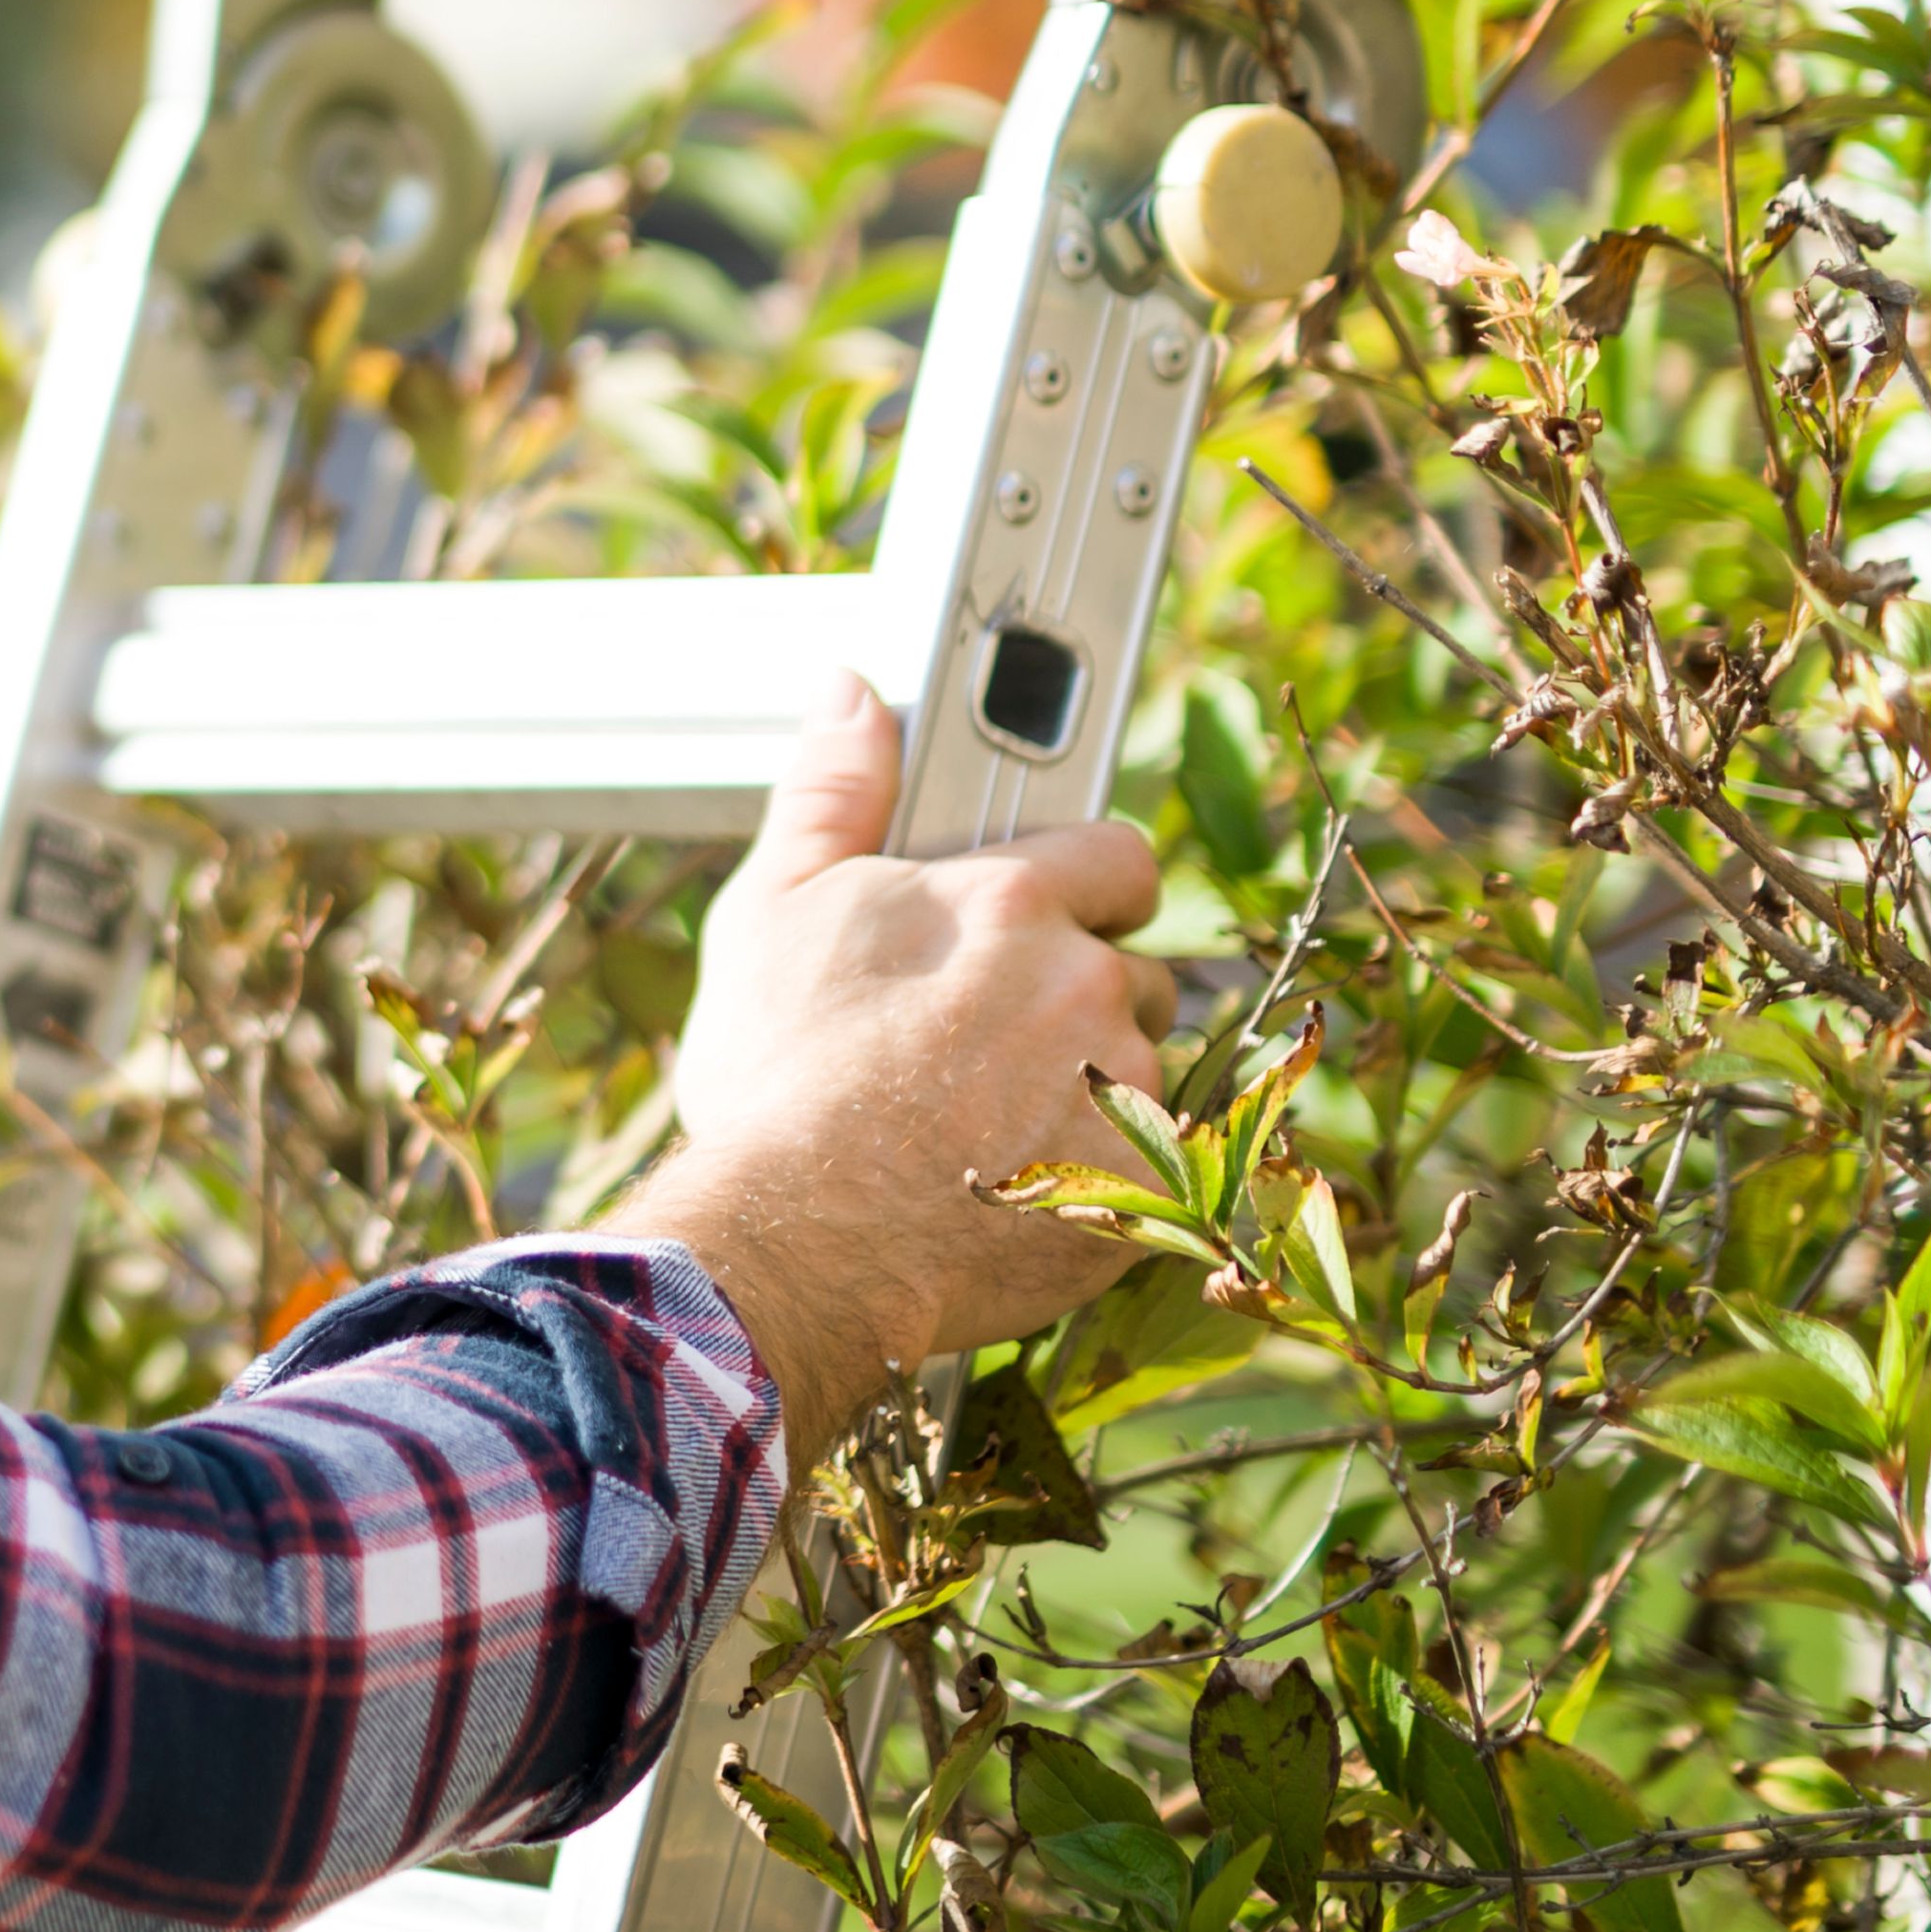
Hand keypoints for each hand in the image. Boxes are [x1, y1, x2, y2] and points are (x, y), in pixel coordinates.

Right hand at [610, 673, 1176, 1459]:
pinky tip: (1024, 1191)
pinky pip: (1156, 1175)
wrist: (794, 1242)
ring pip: (1146, 1076)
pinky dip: (1107, 1181)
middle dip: (1084, 1002)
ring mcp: (1122, 1093)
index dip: (1089, 887)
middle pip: (1135, 974)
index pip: (1119, 856)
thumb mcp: (774, 907)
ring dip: (1098, 1090)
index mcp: (1011, 900)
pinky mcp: (1142, 1196)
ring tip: (998, 1126)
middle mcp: (1086, 984)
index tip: (1049, 918)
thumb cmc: (775, 1075)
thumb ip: (832, 790)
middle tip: (992, 1046)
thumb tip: (852, 688)